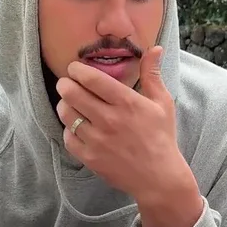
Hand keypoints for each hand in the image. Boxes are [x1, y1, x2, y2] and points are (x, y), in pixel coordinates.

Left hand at [55, 46, 192, 205]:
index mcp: (127, 103)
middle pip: (73, 93)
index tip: (74, 68)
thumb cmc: (161, 137)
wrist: (159, 178)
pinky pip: (68, 137)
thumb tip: (154, 48)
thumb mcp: (162, 102)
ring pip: (67, 114)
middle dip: (65, 84)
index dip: (77, 70)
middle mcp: (110, 120)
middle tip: (66, 82)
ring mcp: (98, 140)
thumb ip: (152, 74)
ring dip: (63, 104)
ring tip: (68, 101)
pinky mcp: (90, 158)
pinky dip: (67, 129)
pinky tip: (74, 125)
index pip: (92, 79)